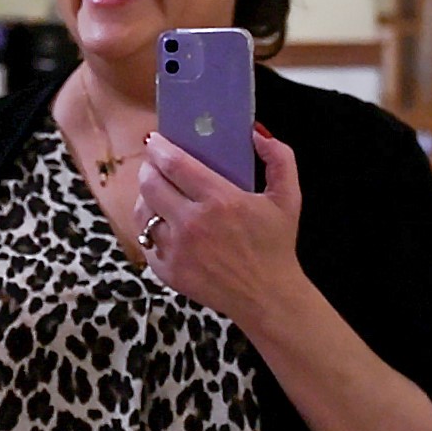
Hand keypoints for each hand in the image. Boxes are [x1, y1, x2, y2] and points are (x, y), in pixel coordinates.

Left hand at [134, 126, 304, 330]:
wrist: (267, 297)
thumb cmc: (275, 246)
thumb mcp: (288, 198)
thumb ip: (280, 159)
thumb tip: (255, 132)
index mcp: (220, 201)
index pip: (175, 164)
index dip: (159, 147)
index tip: (154, 140)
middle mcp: (192, 224)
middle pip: (150, 184)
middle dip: (148, 168)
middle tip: (153, 163)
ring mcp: (176, 249)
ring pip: (143, 211)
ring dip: (145, 196)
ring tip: (156, 191)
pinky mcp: (167, 270)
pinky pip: (145, 239)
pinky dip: (149, 226)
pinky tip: (159, 221)